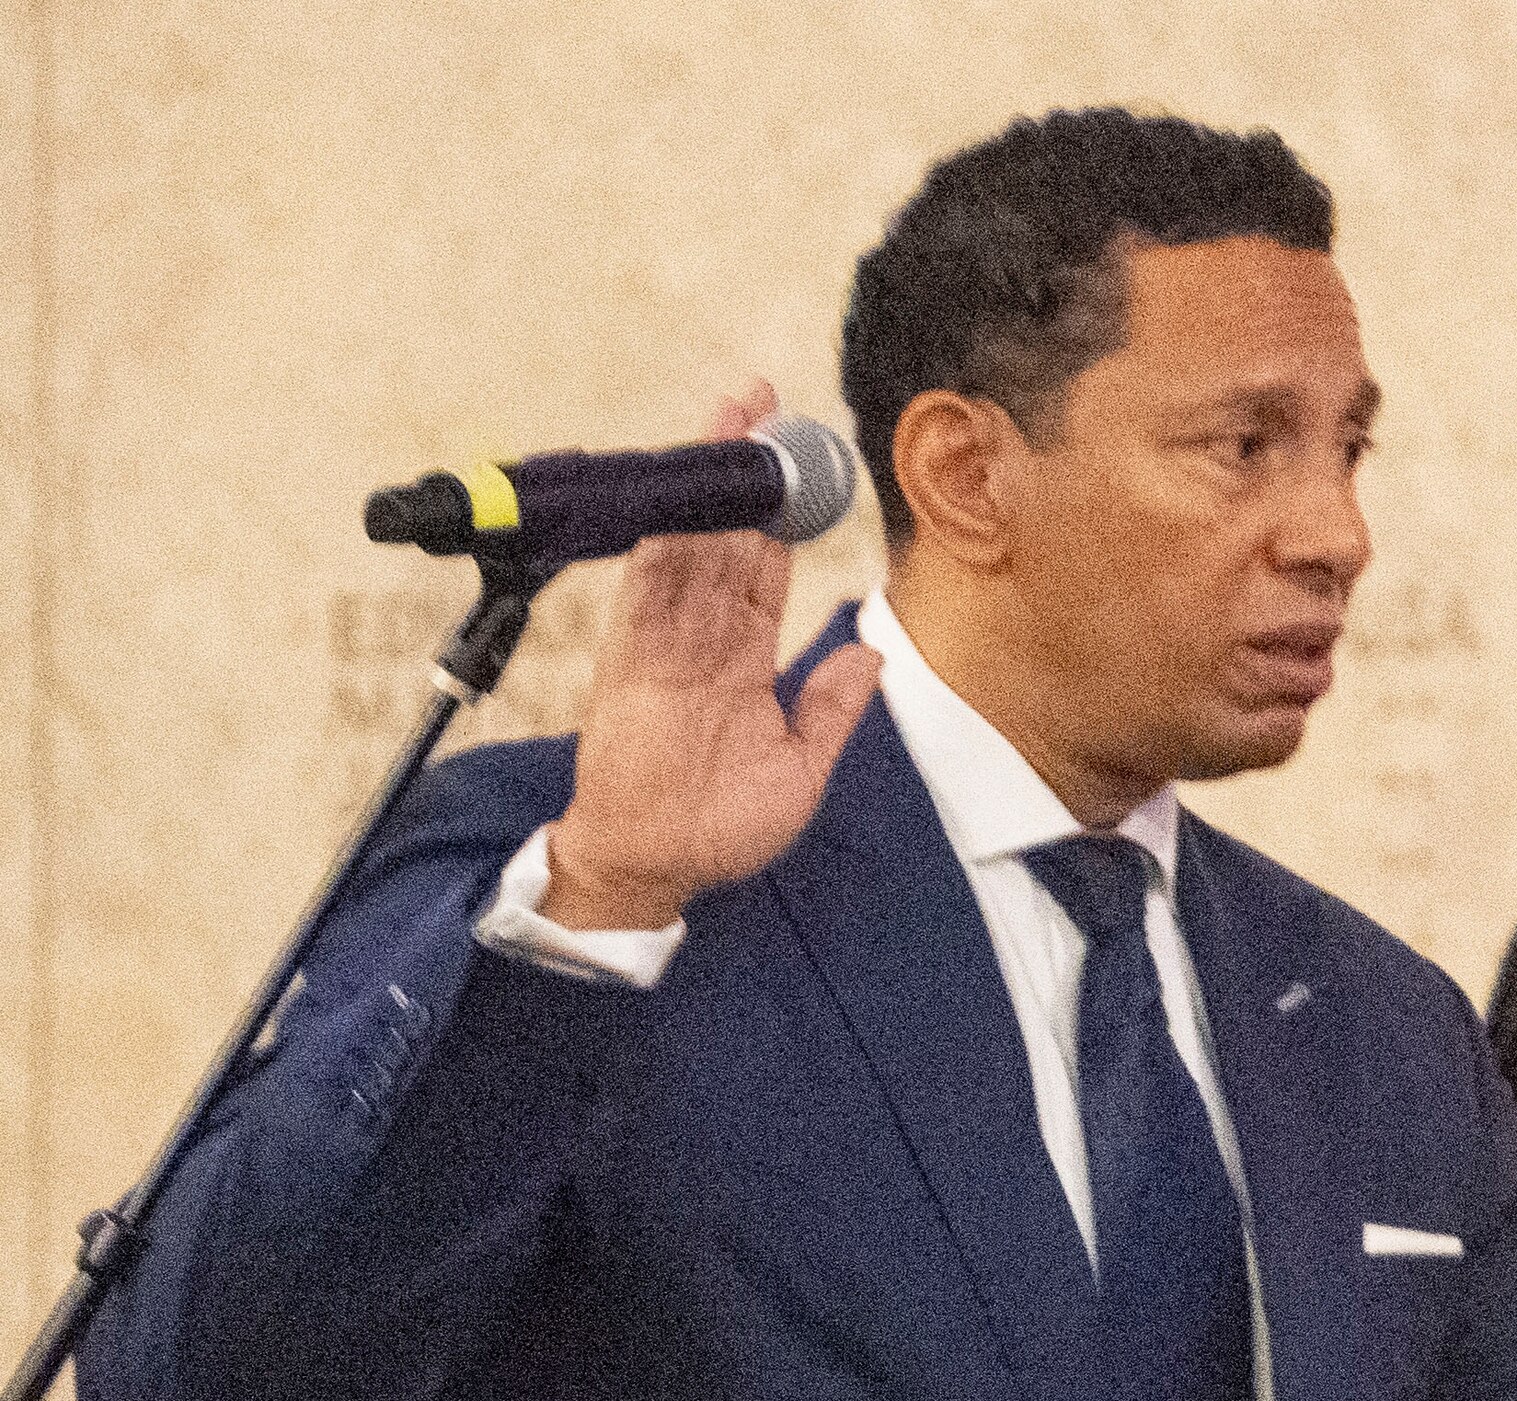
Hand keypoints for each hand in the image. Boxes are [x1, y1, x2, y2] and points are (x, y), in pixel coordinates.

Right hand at [533, 383, 885, 931]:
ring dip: (706, 487)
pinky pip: (647, 590)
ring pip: (688, 546)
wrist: (658, 868)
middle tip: (760, 404)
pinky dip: (664, 542)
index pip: (763, 566)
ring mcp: (665, 644)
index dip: (781, 514)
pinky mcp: (631, 662)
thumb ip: (832, 707)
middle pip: (724, 536)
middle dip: (742, 472)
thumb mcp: (802, 767)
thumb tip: (873, 652)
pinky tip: (682, 498)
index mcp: (743, 657)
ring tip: (726, 424)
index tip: (798, 461)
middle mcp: (702, 638)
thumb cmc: (722, 826)